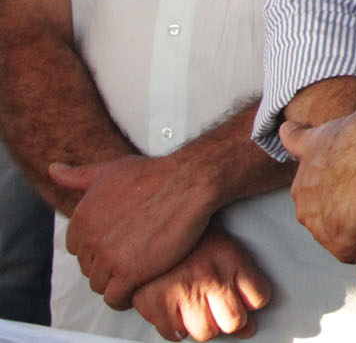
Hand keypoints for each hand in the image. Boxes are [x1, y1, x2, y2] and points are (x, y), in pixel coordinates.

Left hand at [50, 154, 212, 308]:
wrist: (188, 182)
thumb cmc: (156, 174)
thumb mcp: (111, 169)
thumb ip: (79, 176)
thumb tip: (54, 171)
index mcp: (81, 218)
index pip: (77, 249)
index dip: (97, 248)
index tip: (114, 245)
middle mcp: (90, 239)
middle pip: (89, 268)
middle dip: (107, 265)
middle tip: (130, 257)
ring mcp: (109, 258)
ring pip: (101, 285)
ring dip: (116, 282)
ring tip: (135, 273)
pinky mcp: (130, 273)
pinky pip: (116, 298)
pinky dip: (124, 298)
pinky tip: (137, 287)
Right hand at [130, 226, 269, 341]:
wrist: (147, 221)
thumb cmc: (188, 238)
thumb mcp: (223, 247)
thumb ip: (241, 283)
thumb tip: (248, 330)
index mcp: (230, 257)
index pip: (258, 298)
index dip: (250, 303)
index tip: (240, 299)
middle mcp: (209, 276)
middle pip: (233, 321)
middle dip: (228, 319)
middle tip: (216, 308)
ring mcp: (182, 291)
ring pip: (205, 333)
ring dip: (201, 325)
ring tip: (194, 307)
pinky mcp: (154, 302)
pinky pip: (174, 335)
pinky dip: (175, 328)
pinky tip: (174, 310)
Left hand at [280, 102, 355, 261]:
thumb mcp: (320, 130)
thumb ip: (298, 137)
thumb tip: (283, 130)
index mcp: (300, 188)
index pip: (318, 203)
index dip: (341, 197)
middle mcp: (304, 209)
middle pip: (329, 222)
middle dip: (349, 215)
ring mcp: (320, 227)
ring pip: (342, 236)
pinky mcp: (340, 241)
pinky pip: (353, 251)